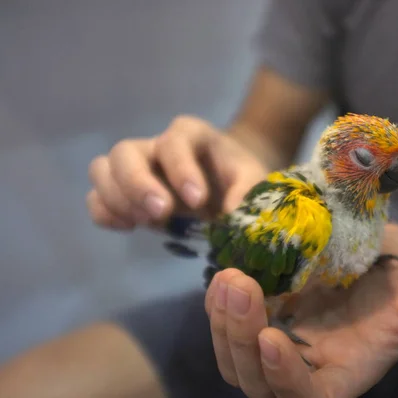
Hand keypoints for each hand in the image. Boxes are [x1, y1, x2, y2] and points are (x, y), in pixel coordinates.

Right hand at [86, 115, 266, 228]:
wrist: (226, 185)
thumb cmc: (237, 177)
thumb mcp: (252, 179)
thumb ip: (247, 192)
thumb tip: (233, 216)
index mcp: (190, 134)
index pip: (174, 141)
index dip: (181, 169)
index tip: (197, 201)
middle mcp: (155, 146)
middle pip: (125, 151)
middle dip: (138, 184)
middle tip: (162, 213)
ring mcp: (135, 168)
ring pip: (102, 169)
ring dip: (117, 198)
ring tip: (145, 222)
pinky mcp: (124, 193)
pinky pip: (95, 197)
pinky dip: (105, 212)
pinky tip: (129, 227)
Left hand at [204, 223, 397, 397]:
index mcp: (347, 374)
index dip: (283, 378)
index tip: (271, 335)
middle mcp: (310, 365)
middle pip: (256, 381)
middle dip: (239, 339)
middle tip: (239, 284)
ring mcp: (286, 337)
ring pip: (236, 357)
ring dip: (222, 323)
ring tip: (227, 276)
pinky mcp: (274, 309)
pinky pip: (233, 322)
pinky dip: (221, 305)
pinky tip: (224, 274)